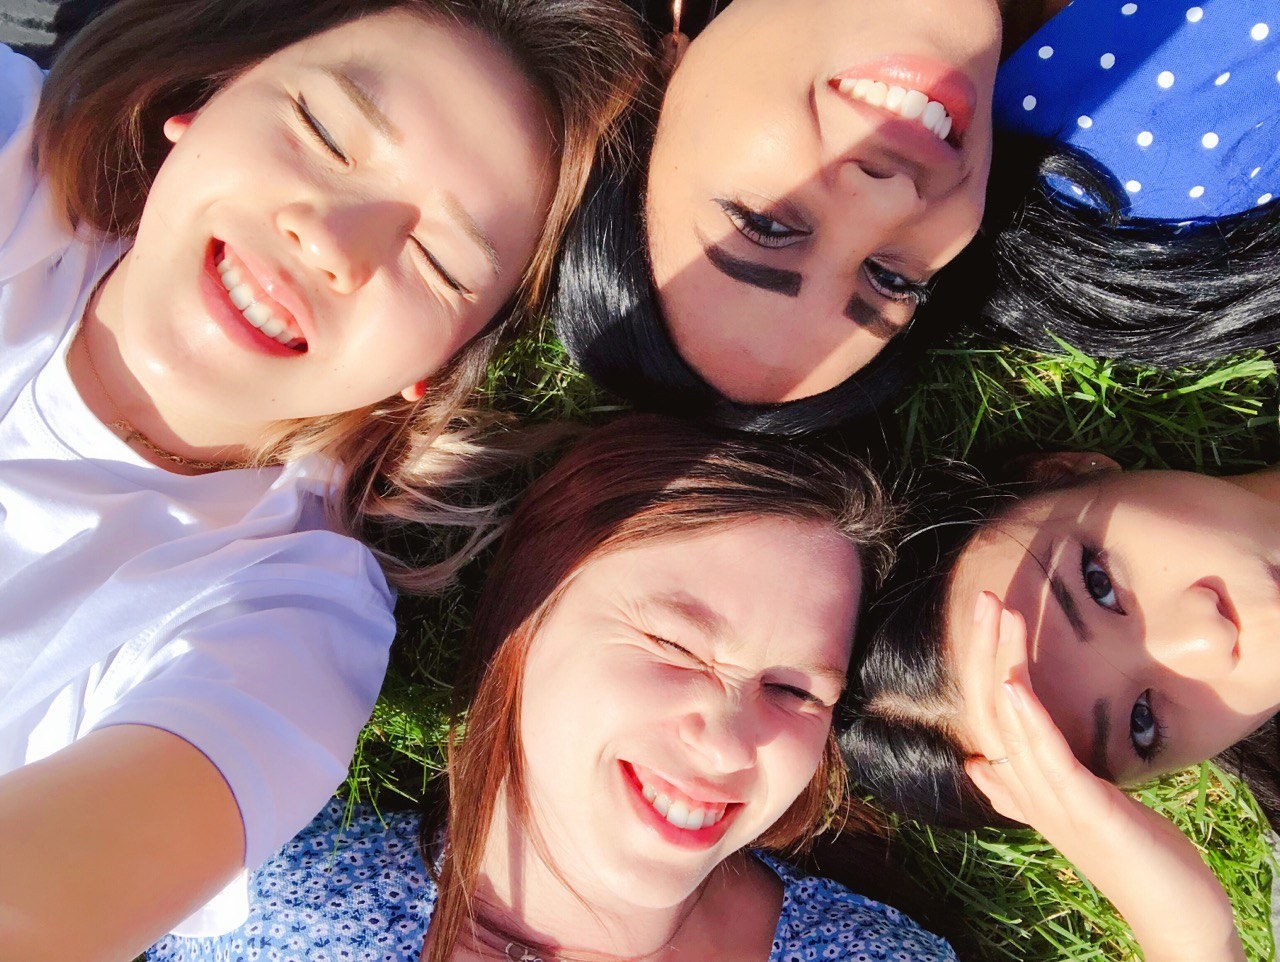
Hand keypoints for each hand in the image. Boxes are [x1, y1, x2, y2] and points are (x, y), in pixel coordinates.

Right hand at [957, 592, 1244, 961]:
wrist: (1171, 914)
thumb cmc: (1131, 857)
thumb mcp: (1077, 808)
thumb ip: (1023, 787)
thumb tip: (978, 764)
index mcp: (1022, 786)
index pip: (988, 714)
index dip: (982, 662)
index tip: (989, 614)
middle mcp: (1026, 792)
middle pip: (989, 709)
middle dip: (985, 649)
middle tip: (986, 596)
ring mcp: (1051, 803)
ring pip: (1010, 724)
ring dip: (1001, 664)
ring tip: (1000, 615)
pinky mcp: (1083, 811)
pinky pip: (1045, 758)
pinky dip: (1025, 718)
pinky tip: (1015, 683)